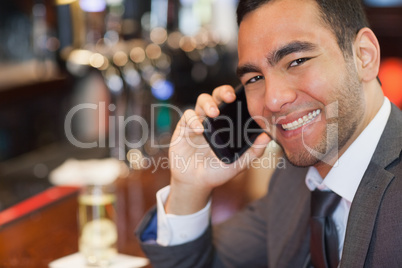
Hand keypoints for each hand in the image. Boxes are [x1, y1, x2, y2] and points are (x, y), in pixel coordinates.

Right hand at [166, 85, 270, 214]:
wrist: (195, 183)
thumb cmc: (217, 171)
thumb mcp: (239, 163)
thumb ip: (254, 151)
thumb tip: (267, 136)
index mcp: (227, 124)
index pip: (232, 103)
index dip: (238, 95)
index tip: (245, 97)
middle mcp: (213, 119)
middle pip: (217, 95)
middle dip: (223, 91)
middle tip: (230, 97)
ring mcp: (199, 122)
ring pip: (202, 100)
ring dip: (208, 103)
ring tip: (214, 113)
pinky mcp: (184, 128)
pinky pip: (188, 116)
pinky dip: (194, 120)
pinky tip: (199, 130)